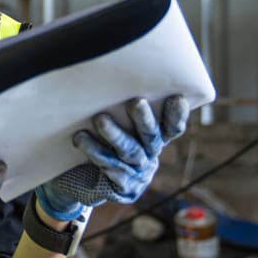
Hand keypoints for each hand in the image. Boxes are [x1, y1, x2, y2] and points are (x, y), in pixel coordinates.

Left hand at [35, 95, 190, 221]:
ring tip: (99, 118)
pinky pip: (109, 168)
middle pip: (150, 136)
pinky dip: (94, 152)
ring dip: (114, 134)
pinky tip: (80, 138)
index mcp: (154, 139)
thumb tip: (116, 69)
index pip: (172, 127)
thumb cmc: (100, 142)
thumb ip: (121, 108)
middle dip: (144, 119)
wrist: (81, 181)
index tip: (177, 97)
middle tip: (136, 101)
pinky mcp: (122, 188)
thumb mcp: (114, 125)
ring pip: (128, 151)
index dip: (177, 115)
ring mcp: (138, 173)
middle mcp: (150, 155)